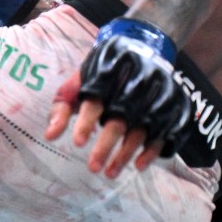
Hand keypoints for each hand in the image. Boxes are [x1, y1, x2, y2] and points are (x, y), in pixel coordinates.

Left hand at [43, 18, 185, 177]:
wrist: (143, 49)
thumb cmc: (102, 73)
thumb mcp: (78, 81)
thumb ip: (62, 105)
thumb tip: (50, 136)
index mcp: (106, 77)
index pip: (95, 103)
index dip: (86, 123)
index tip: (77, 144)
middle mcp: (133, 87)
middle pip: (119, 121)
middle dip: (105, 146)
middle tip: (93, 167)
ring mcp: (156, 97)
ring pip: (141, 130)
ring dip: (125, 155)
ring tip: (109, 173)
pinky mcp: (172, 106)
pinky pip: (166, 131)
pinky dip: (153, 150)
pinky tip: (139, 165)